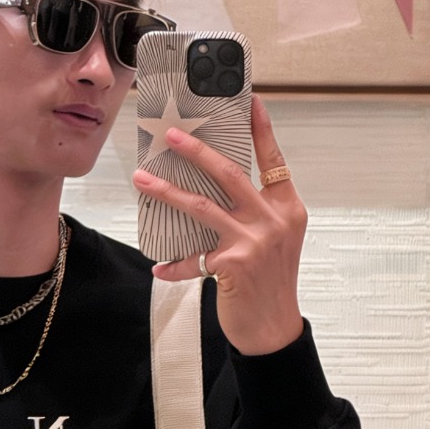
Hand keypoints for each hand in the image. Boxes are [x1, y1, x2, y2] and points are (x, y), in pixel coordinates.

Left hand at [133, 94, 306, 355]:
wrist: (274, 328)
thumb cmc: (270, 284)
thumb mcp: (274, 241)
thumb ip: (255, 214)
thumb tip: (214, 192)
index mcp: (287, 208)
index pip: (272, 160)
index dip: (261, 129)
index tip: (250, 100)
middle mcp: (273, 220)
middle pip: (229, 174)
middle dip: (197, 151)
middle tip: (172, 135)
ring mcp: (253, 242)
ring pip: (201, 207)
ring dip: (167, 192)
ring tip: (142, 180)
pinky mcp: (232, 266)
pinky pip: (192, 259)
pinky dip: (174, 264)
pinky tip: (159, 268)